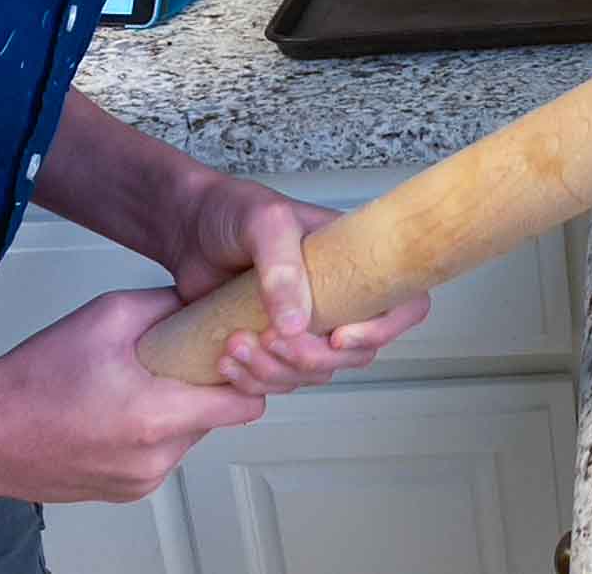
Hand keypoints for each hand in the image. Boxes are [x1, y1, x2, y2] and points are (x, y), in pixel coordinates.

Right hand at [0, 289, 262, 501]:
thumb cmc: (36, 381)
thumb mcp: (111, 315)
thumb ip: (171, 304)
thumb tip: (210, 300)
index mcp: (157, 416)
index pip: (246, 404)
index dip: (252, 374)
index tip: (243, 352)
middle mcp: (155, 457)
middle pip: (220, 416)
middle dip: (211, 384)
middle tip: (190, 356)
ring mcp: (141, 480)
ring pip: (192, 434)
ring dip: (183, 406)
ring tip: (149, 380)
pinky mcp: (126, 491)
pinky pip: (165, 452)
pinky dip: (159, 429)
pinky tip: (129, 405)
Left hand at [165, 175, 429, 395]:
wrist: (187, 227)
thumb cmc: (233, 209)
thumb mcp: (265, 222)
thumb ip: (283, 266)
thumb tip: (298, 323)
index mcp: (355, 261)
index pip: (404, 302)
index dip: (384, 329)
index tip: (339, 336)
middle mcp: (340, 296)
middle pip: (358, 352)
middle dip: (315, 358)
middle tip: (273, 341)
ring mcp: (308, 323)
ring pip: (318, 372)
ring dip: (278, 373)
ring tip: (237, 347)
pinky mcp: (274, 342)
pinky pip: (281, 379)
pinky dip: (255, 381)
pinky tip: (227, 363)